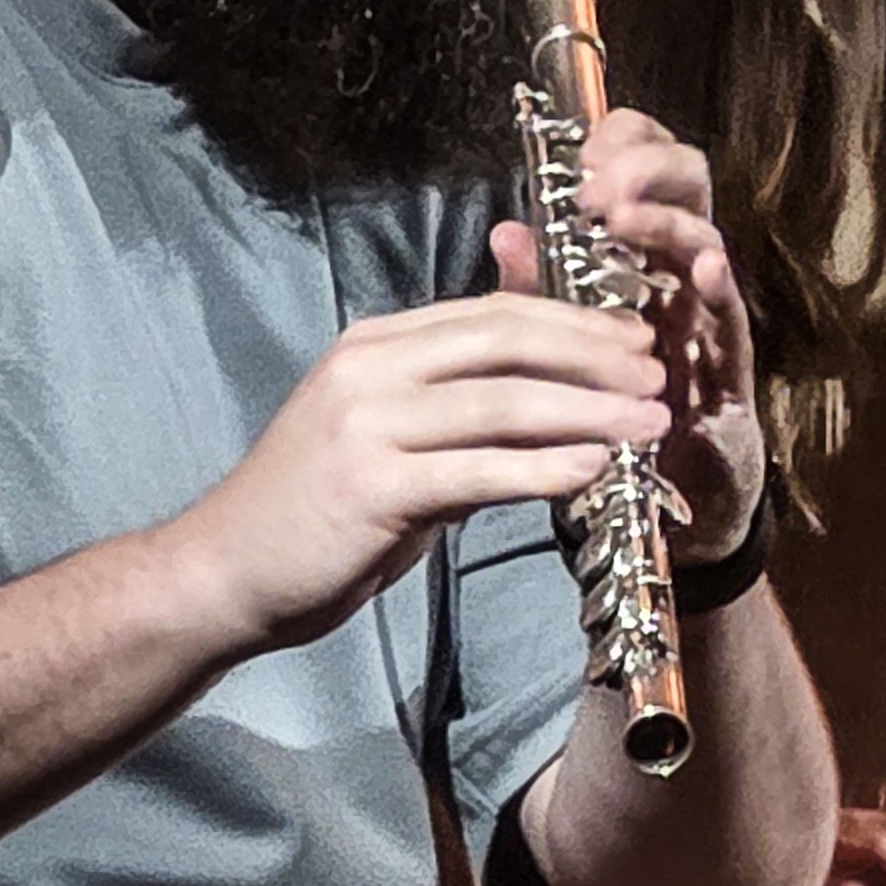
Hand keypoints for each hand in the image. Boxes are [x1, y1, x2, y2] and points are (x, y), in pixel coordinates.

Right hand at [161, 293, 668, 652]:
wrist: (226, 572)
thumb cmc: (320, 507)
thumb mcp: (389, 430)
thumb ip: (459, 397)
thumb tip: (547, 376)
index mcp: (378, 344)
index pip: (494, 313)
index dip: (575, 321)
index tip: (638, 338)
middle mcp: (370, 368)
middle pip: (505, 341)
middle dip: (594, 354)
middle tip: (659, 374)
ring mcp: (366, 424)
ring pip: (501, 402)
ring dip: (588, 410)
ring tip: (650, 423)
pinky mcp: (370, 486)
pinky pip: (476, 470)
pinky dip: (542, 467)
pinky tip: (593, 468)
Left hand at [493, 107, 766, 558]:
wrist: (657, 515)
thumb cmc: (611, 419)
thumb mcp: (563, 351)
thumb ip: (541, 292)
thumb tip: (506, 229)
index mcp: (642, 258)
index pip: (648, 170)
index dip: (627, 142)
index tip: (586, 145)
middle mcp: (683, 276)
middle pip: (689, 188)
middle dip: (648, 167)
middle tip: (599, 179)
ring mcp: (711, 320)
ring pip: (707, 244)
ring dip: (667, 223)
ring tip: (625, 213)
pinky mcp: (731, 373)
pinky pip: (731, 322)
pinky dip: (719, 291)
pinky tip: (701, 269)